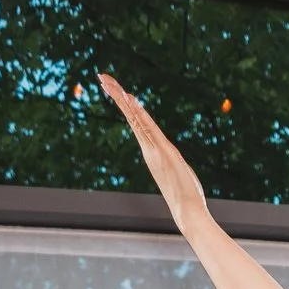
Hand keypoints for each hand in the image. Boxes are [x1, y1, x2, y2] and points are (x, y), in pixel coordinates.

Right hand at [96, 73, 208, 229]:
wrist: (187, 212)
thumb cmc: (184, 194)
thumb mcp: (176, 169)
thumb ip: (169, 159)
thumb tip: (167, 155)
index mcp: (151, 149)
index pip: (135, 120)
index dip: (124, 102)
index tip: (112, 86)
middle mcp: (149, 147)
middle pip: (130, 115)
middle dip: (116, 94)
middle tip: (101, 75)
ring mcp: (154, 149)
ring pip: (135, 119)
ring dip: (122, 98)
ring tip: (109, 82)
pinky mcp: (163, 152)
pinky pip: (148, 128)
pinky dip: (138, 113)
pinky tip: (131, 99)